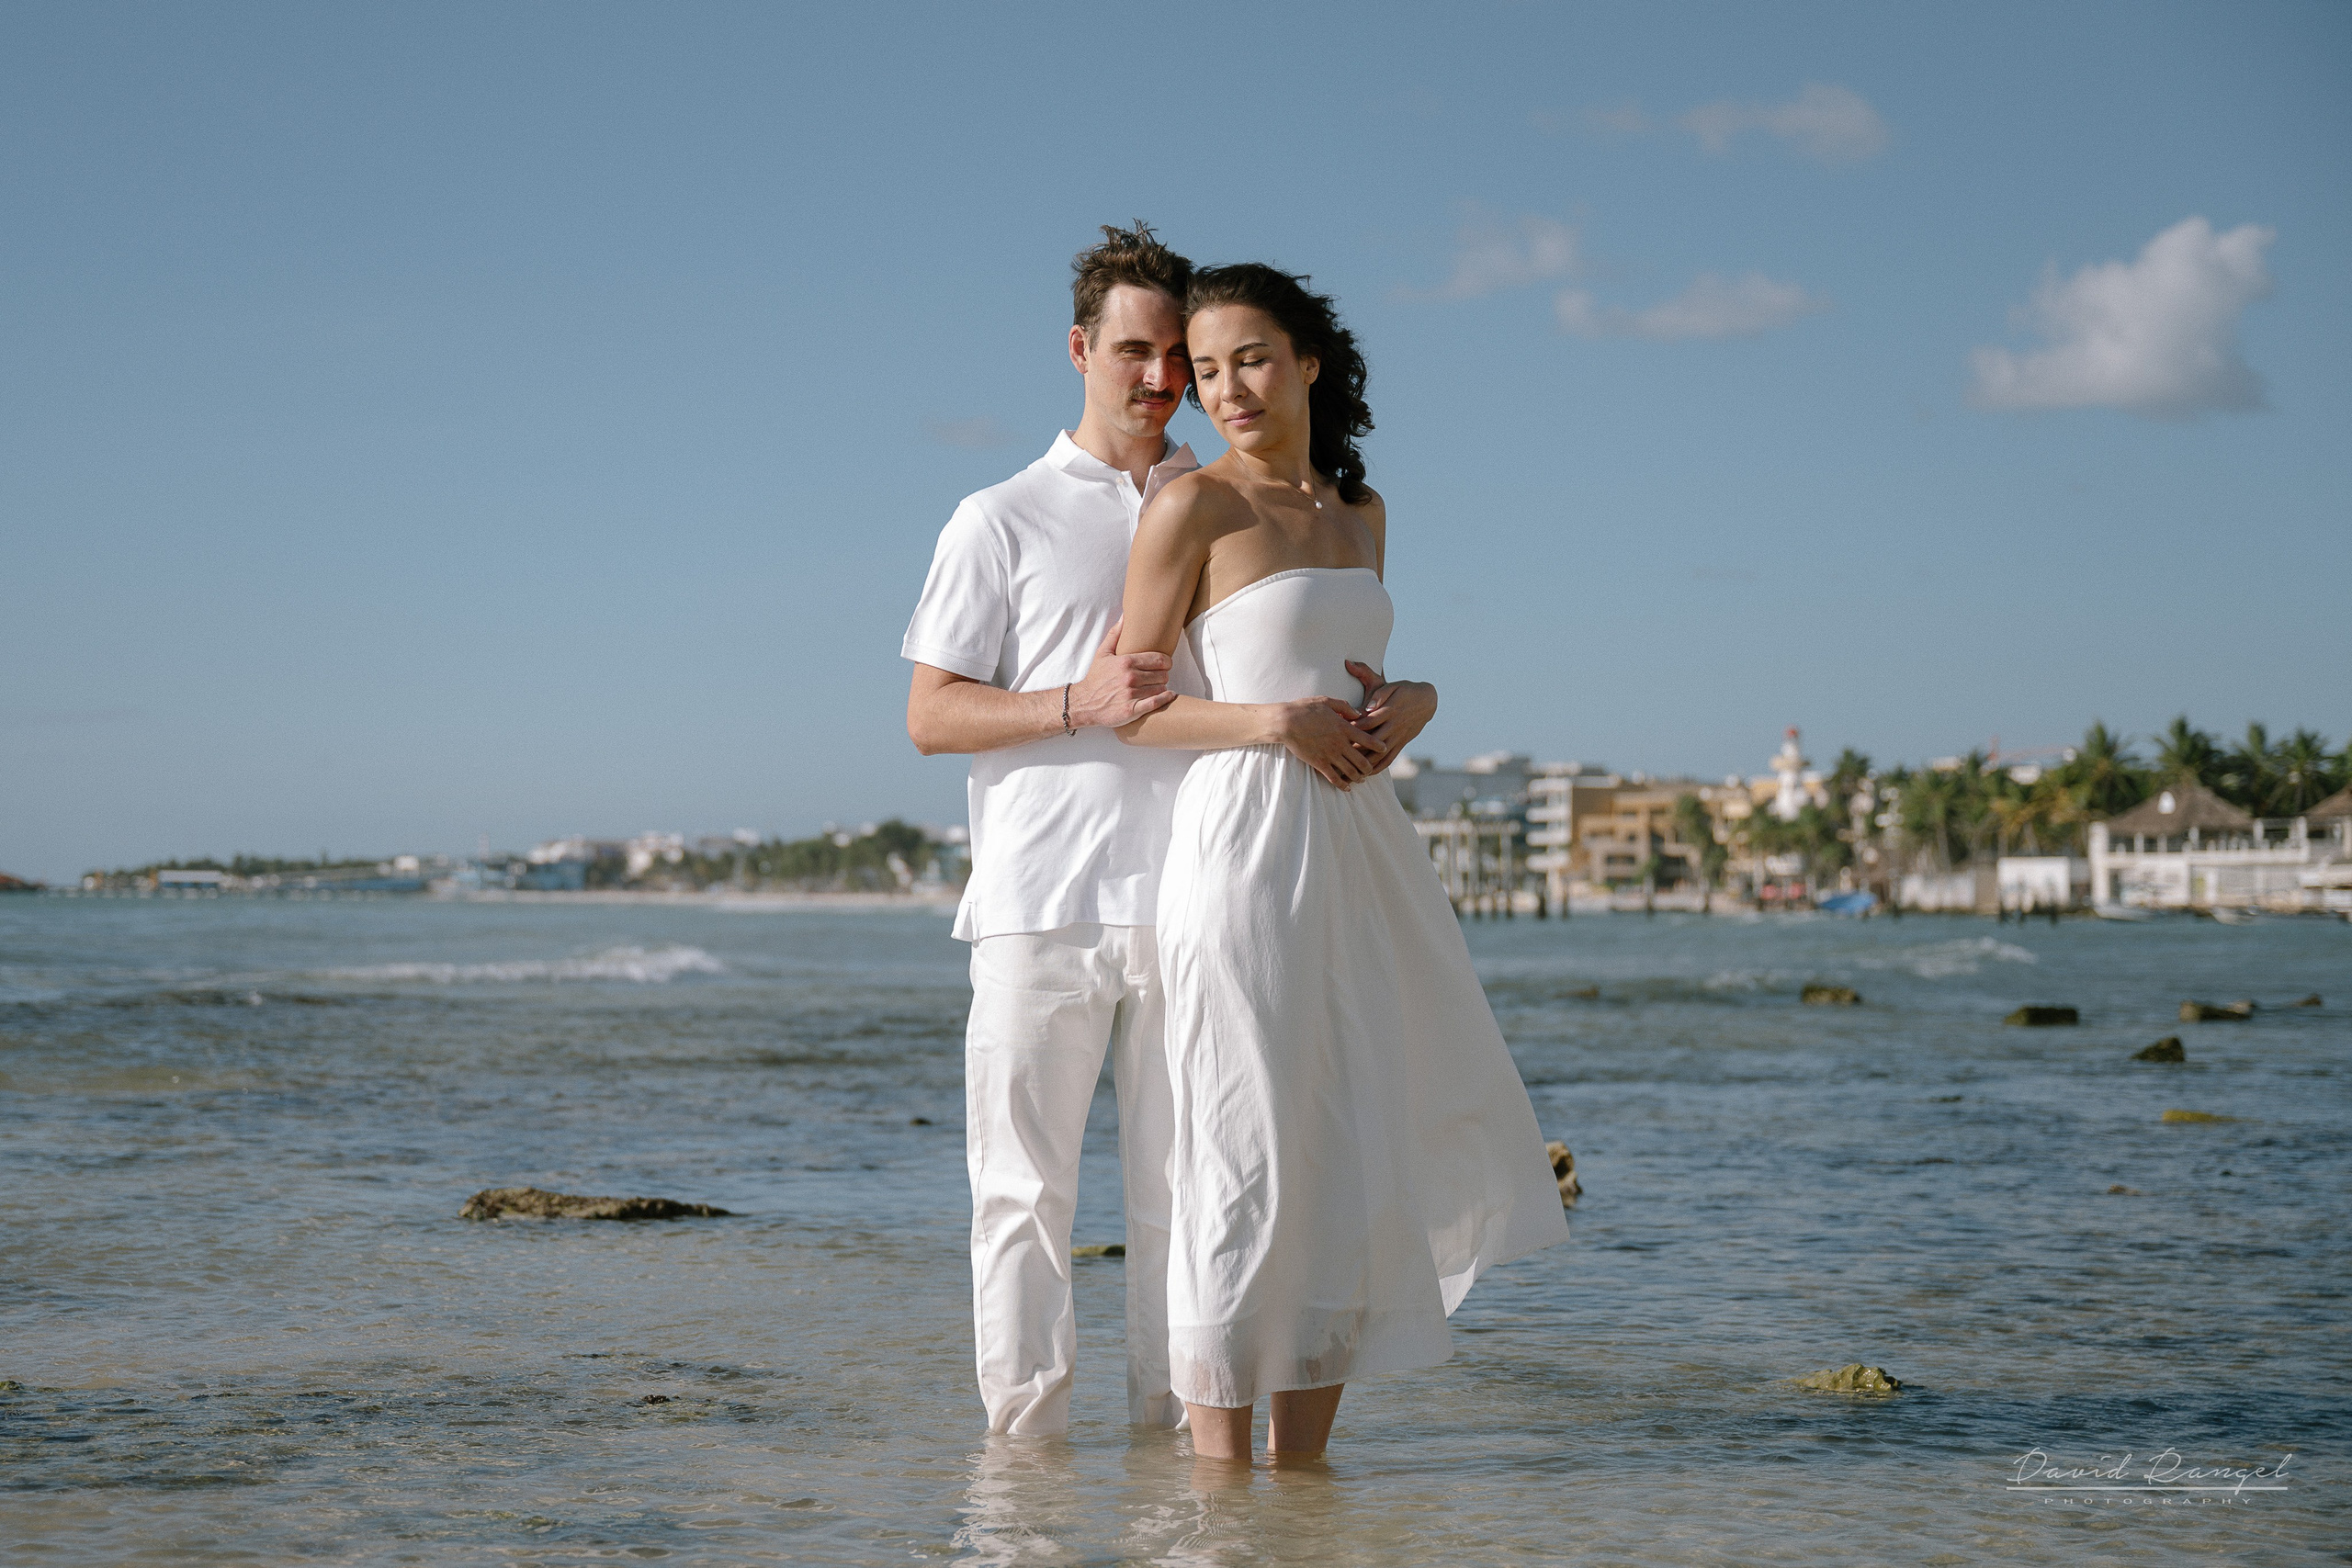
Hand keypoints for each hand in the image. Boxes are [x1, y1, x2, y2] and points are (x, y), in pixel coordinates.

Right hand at [1069, 620, 1175, 728]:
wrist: (1084, 703)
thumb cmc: (1096, 677)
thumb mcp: (1103, 653)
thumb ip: (1115, 634)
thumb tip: (1125, 616)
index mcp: (1126, 662)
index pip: (1159, 659)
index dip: (1166, 661)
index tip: (1165, 664)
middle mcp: (1130, 677)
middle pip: (1162, 674)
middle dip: (1163, 675)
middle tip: (1159, 676)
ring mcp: (1131, 695)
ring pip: (1161, 688)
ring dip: (1162, 687)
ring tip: (1156, 686)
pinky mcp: (1132, 710)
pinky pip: (1157, 703)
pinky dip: (1165, 698)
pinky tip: (1168, 695)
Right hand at [1271, 697, 1384, 789]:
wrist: (1286, 722)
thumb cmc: (1305, 709)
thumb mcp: (1327, 701)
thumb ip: (1345, 707)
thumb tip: (1358, 713)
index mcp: (1344, 728)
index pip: (1368, 739)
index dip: (1379, 745)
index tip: (1384, 748)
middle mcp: (1340, 743)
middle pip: (1362, 760)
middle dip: (1369, 767)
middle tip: (1372, 768)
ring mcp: (1330, 755)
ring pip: (1350, 771)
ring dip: (1359, 777)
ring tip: (1362, 779)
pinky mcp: (1319, 763)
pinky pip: (1334, 778)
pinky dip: (1342, 785)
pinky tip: (1347, 788)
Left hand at [1346, 660, 1436, 774]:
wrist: (1426, 701)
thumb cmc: (1402, 690)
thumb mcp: (1388, 683)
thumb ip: (1371, 682)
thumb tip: (1355, 679)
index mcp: (1388, 710)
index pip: (1368, 722)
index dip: (1353, 728)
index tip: (1337, 732)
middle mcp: (1393, 726)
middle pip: (1371, 741)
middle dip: (1355, 750)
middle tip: (1336, 756)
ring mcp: (1397, 737)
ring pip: (1380, 754)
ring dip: (1365, 763)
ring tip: (1349, 770)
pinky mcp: (1401, 744)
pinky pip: (1389, 759)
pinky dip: (1377, 767)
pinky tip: (1366, 774)